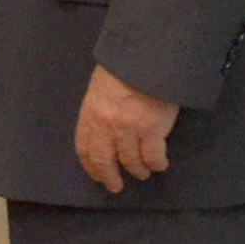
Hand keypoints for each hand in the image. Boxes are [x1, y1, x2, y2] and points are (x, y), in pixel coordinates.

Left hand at [73, 65, 178, 194]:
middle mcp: (107, 125)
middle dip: (109, 176)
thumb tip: (104, 125)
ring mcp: (130, 129)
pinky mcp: (153, 130)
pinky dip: (156, 164)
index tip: (96, 174)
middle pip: (104, 159)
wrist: (149, 57)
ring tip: (142, 174)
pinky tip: (159, 165)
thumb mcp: (101, 85)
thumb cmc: (125, 66)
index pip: (85, 146)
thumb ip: (100, 107)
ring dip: (137, 171)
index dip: (90, 165)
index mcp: (91, 112)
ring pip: (131, 161)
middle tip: (115, 186)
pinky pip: (153, 156)